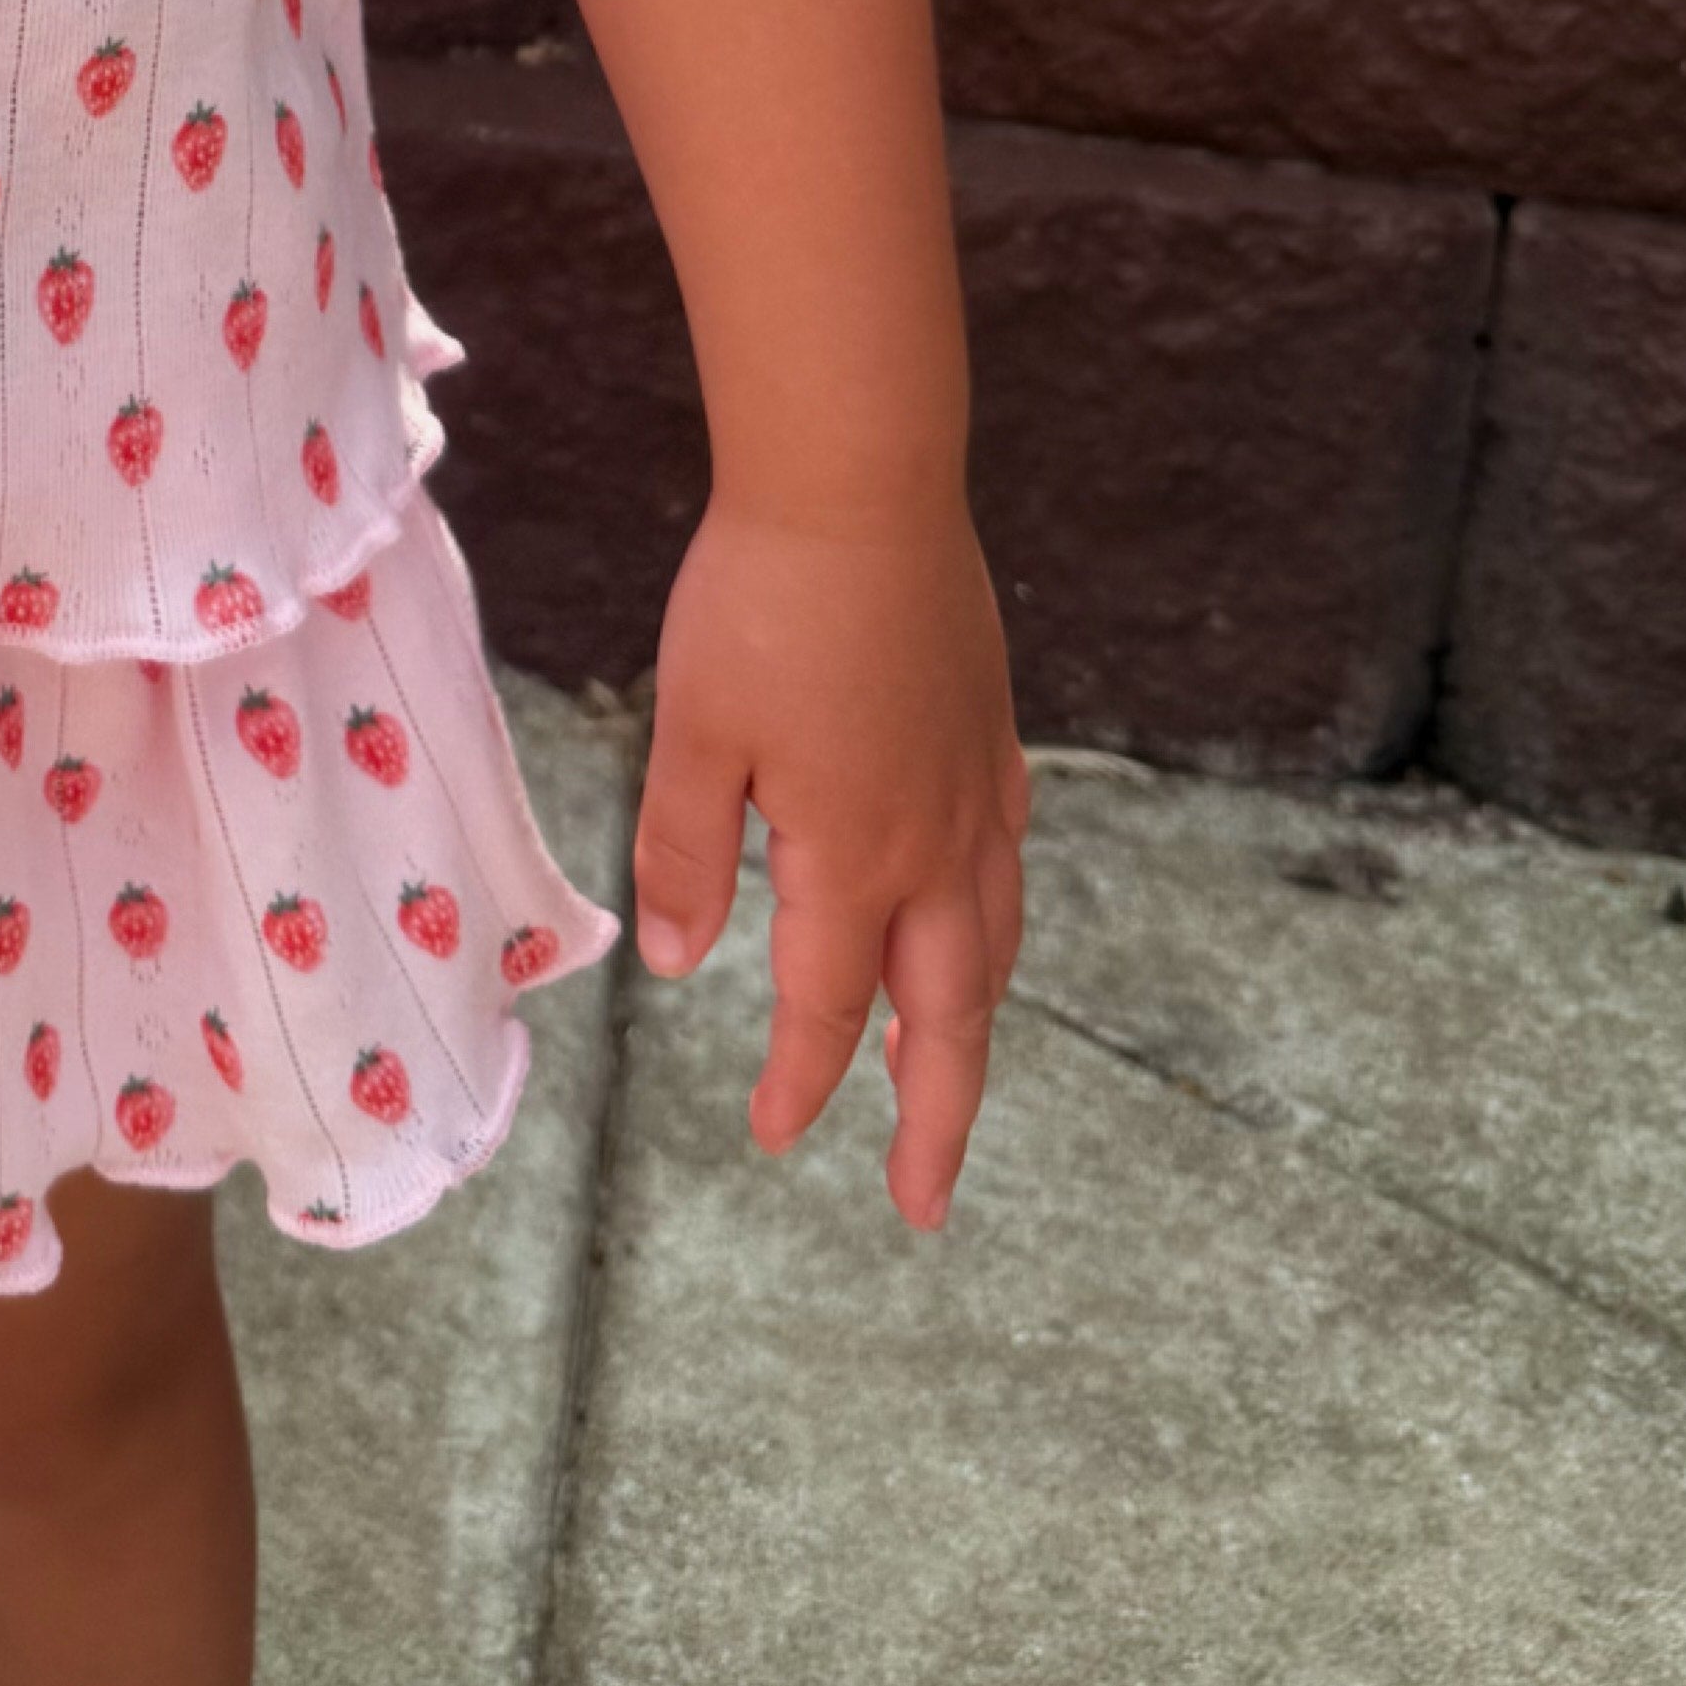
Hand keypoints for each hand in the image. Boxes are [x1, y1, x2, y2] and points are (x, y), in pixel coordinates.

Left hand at [626, 488, 1030, 1230]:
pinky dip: (992, 914)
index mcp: (852, 855)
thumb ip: (688, 854)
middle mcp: (932, 840)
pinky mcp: (984, 726)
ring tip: (939, 1073)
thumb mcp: (693, 733)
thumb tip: (682, 967)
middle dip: (933, 1116)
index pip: (824, 1004)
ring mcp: (971, 782)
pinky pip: (1003, 855)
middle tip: (923, 1202)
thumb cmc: (761, 602)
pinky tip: (977, 911)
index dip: (797, 1080)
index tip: (773, 1135)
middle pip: (948, 1013)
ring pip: (989, 940)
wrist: (859, 482)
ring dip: (966, 1022)